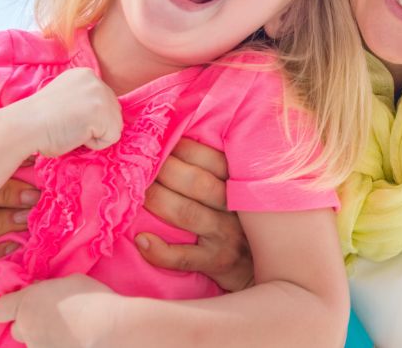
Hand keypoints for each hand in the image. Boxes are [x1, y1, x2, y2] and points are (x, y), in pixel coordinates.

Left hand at [0, 275, 116, 347]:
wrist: (111, 330)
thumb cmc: (93, 299)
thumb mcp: (70, 281)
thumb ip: (49, 288)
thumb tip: (43, 293)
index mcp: (27, 304)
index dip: (9, 306)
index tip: (25, 302)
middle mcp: (26, 328)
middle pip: (16, 328)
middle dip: (29, 322)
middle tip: (51, 316)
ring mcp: (37, 347)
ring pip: (33, 342)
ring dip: (44, 336)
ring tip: (69, 330)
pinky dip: (57, 345)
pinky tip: (74, 340)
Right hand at [22, 68, 122, 157]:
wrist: (24, 126)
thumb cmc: (38, 119)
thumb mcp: (65, 97)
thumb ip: (83, 99)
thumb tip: (97, 114)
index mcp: (85, 74)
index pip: (103, 100)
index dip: (89, 116)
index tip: (68, 117)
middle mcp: (96, 80)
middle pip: (113, 111)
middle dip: (96, 124)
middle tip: (69, 125)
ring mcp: (101, 95)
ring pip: (114, 125)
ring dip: (95, 134)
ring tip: (72, 129)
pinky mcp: (103, 113)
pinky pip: (111, 137)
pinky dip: (95, 144)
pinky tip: (76, 135)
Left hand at [138, 138, 253, 291]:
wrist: (266, 263)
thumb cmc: (243, 218)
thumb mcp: (242, 190)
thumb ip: (221, 169)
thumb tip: (182, 138)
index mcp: (240, 182)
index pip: (213, 159)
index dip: (184, 148)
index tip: (161, 142)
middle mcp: (235, 206)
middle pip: (196, 183)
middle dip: (165, 170)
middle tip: (141, 164)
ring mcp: (226, 235)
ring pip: (187, 214)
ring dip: (157, 201)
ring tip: (135, 194)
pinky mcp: (216, 262)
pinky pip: (184, 257)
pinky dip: (160, 250)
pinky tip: (141, 240)